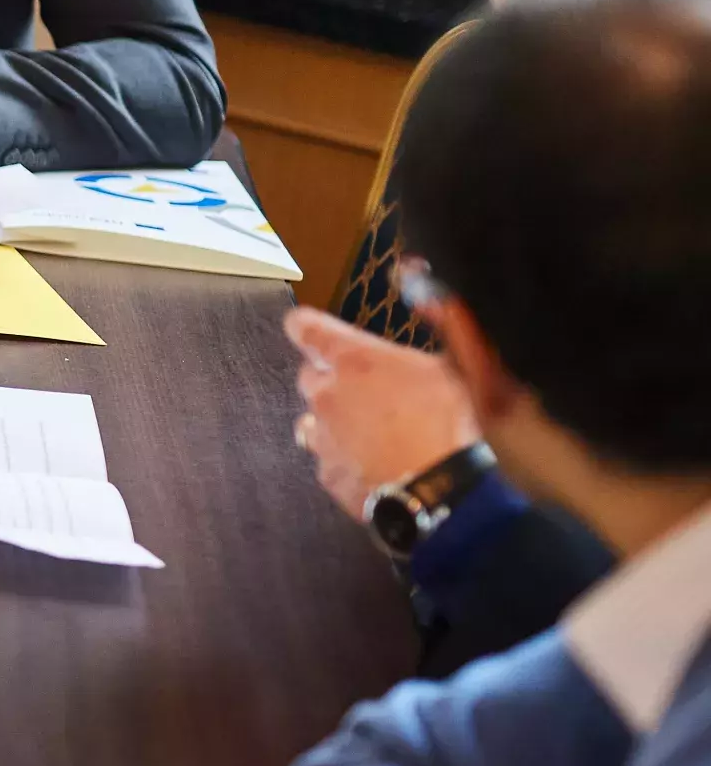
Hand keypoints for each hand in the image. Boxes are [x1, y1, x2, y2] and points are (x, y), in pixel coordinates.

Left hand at [285, 308, 482, 519]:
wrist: (440, 493)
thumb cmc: (450, 421)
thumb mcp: (460, 359)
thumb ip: (438, 313)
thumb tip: (411, 272)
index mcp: (353, 361)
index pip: (306, 329)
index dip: (305, 325)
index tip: (306, 326)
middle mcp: (326, 395)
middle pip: (310, 375)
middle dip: (331, 377)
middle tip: (368, 387)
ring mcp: (322, 438)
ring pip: (312, 419)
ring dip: (332, 418)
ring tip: (371, 427)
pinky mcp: (328, 475)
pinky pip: (327, 457)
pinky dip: (343, 456)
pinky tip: (372, 461)